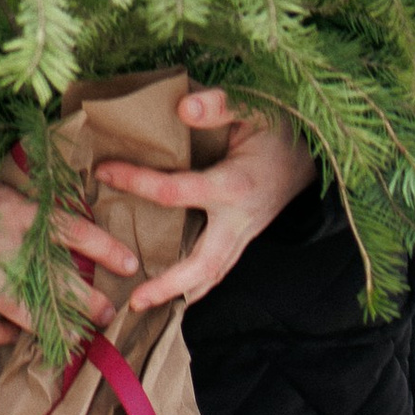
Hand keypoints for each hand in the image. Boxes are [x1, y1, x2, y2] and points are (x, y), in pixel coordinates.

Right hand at [0, 166, 139, 347]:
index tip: (131, 265)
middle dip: (83, 300)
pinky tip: (12, 336)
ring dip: (46, 324)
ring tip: (73, 336)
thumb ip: (42, 208)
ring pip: (15, 304)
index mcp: (19, 210)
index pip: (71, 230)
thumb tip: (87, 224)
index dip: (104, 248)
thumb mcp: (15, 187)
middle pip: (49, 276)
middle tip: (107, 314)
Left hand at [95, 90, 315, 314]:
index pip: (176, 192)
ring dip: (178, 296)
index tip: (103, 172)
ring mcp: (243, 235)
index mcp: (236, 185)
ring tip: (141, 308)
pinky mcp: (241, 240)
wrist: (311, 153)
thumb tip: (184, 108)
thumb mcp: (253, 108)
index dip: (137, 182)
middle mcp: (240, 220)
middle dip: (169, 286)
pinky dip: (193, 287)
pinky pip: (216, 271)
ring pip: (212, 277)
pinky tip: (167, 295)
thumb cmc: (277, 129)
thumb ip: (220, 106)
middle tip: (134, 301)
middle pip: (205, 265)